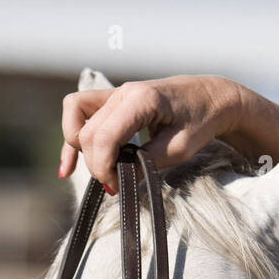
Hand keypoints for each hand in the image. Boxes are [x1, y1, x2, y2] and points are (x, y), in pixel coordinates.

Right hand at [59, 75, 244, 191]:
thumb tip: (123, 179)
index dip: (103, 165)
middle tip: (115, 186)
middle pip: (88, 131)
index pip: (105, 134)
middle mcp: (123, 92)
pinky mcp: (115, 100)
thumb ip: (150, 162)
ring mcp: (117, 93)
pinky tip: (67, 166)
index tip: (114, 186)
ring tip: (79, 172)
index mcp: (142, 99)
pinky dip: (72, 137)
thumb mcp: (180, 148)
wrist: (211, 97)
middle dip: (95, 163)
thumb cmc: (200, 119)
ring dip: (76, 147)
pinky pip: (81, 113)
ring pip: (77, 117)